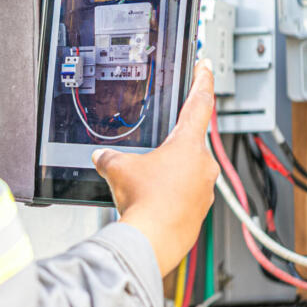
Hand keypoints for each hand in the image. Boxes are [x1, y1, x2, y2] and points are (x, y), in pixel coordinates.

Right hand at [92, 59, 218, 275]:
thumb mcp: (118, 169)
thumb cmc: (144, 203)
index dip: (202, 79)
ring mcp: (205, 189)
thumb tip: (100, 157)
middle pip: (191, 141)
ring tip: (147, 182)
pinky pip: (187, 193)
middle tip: (155, 146)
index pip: (200, 101)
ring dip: (170, 171)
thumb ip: (108, 157)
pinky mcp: (200, 210)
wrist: (152, 241)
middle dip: (172, 142)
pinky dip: (171, 193)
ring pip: (188, 170)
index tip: (206, 66)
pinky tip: (152, 200)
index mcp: (187, 144)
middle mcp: (203, 164)